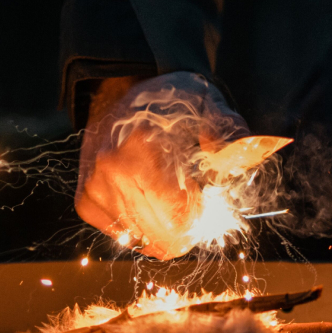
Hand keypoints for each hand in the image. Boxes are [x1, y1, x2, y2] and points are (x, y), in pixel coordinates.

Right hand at [74, 72, 249, 258]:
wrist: (121, 91)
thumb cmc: (170, 102)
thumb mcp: (207, 105)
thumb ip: (230, 130)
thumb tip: (246, 151)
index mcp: (143, 147)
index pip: (179, 217)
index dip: (201, 219)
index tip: (206, 204)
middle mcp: (112, 170)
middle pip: (162, 236)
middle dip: (186, 230)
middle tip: (193, 209)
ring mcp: (95, 188)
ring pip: (142, 241)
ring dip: (163, 231)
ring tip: (169, 201)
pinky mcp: (86, 201)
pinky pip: (124, 237)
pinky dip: (141, 228)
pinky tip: (147, 204)